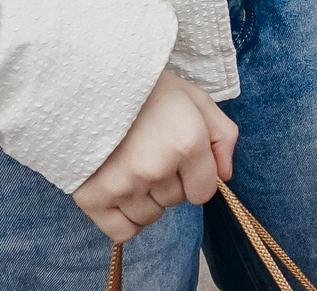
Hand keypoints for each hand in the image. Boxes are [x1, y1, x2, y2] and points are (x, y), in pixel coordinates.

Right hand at [72, 69, 235, 242]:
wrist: (91, 84)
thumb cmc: (148, 91)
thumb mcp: (196, 99)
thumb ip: (222, 136)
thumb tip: (224, 176)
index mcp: (187, 143)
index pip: (204, 191)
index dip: (196, 176)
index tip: (181, 158)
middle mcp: (156, 168)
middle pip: (176, 201)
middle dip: (170, 181)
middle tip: (150, 152)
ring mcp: (123, 185)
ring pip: (150, 216)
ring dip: (146, 199)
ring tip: (131, 165)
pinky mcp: (92, 197)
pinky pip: (122, 232)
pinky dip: (125, 219)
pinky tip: (121, 194)